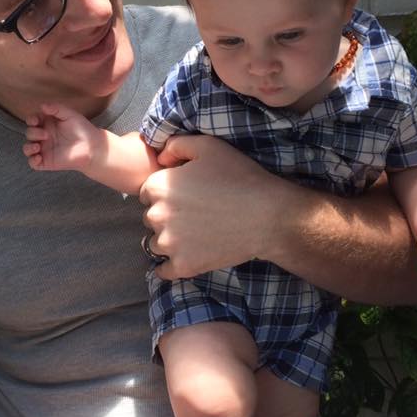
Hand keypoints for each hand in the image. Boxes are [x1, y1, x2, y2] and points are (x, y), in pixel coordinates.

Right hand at [23, 103, 99, 171]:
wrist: (92, 146)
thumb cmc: (82, 129)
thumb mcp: (69, 114)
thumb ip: (56, 108)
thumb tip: (42, 106)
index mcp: (47, 124)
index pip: (32, 121)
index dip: (31, 120)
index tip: (35, 120)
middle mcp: (44, 136)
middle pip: (29, 133)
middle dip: (33, 133)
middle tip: (46, 135)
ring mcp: (45, 149)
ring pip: (27, 148)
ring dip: (28, 147)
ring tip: (37, 147)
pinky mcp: (47, 161)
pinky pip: (33, 162)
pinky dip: (32, 160)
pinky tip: (39, 157)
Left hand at [138, 134, 284, 279]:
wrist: (268, 216)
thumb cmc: (240, 177)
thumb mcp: (208, 146)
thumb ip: (176, 145)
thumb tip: (160, 156)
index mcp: (157, 186)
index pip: (147, 192)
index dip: (165, 193)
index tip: (185, 197)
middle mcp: (156, 216)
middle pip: (151, 218)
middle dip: (167, 216)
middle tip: (195, 215)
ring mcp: (168, 244)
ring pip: (156, 244)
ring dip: (169, 241)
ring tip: (195, 235)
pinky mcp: (183, 266)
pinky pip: (164, 271)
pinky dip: (172, 265)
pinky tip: (188, 256)